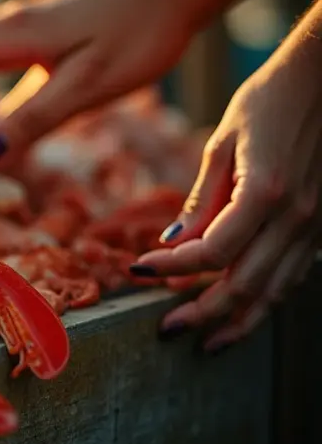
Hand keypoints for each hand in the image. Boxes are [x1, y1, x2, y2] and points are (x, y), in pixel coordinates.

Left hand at [131, 48, 321, 353]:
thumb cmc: (268, 101)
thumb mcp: (223, 143)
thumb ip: (201, 199)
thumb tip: (173, 242)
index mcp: (264, 192)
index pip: (211, 252)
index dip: (172, 268)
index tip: (139, 269)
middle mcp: (295, 216)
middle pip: (245, 284)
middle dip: (202, 312)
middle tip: (167, 329)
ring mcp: (315, 224)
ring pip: (276, 290)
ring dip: (239, 321)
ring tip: (206, 342)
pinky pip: (294, 274)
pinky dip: (268, 299)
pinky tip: (246, 311)